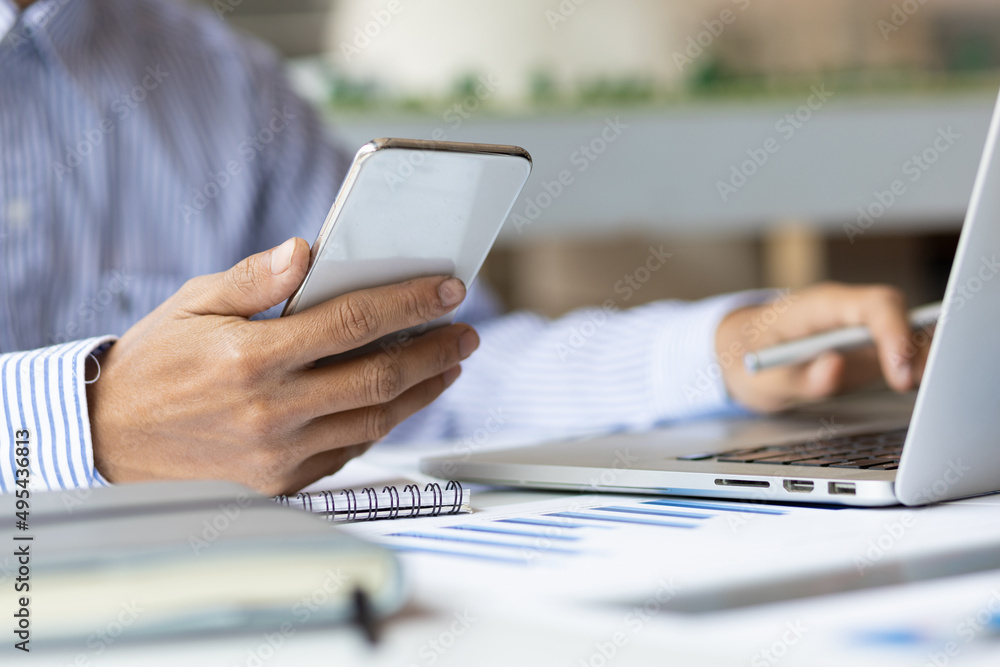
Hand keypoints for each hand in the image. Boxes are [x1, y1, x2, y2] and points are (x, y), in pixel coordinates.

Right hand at [87, 238, 478, 494]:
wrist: (109, 440)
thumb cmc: (155, 362)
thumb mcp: (194, 303)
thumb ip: (256, 278)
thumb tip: (308, 249)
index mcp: (251, 356)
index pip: (352, 322)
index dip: (409, 303)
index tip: (449, 288)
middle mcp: (271, 409)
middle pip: (379, 378)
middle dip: (434, 351)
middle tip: (466, 333)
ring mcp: (279, 453)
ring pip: (375, 420)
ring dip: (422, 390)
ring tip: (448, 364)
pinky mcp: (281, 482)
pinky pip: (349, 450)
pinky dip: (382, 421)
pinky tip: (400, 398)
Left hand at [715, 283, 932, 412]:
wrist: (744, 350)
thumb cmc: (752, 356)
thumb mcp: (761, 376)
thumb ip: (796, 377)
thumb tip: (834, 368)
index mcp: (821, 305)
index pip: (874, 304)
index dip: (894, 333)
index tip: (898, 369)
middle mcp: (847, 311)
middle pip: (900, 314)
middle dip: (915, 347)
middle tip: (912, 384)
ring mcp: (860, 328)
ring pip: (908, 330)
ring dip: (920, 357)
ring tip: (915, 387)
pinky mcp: (867, 347)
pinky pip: (902, 349)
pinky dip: (915, 365)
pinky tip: (914, 385)